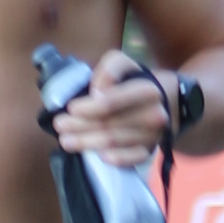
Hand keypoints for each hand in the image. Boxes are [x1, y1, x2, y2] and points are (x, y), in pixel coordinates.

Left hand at [49, 49, 171, 165]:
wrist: (163, 100)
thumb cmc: (133, 81)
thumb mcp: (122, 63)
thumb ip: (109, 69)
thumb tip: (97, 91)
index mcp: (146, 90)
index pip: (112, 102)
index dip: (88, 107)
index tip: (70, 108)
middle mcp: (153, 114)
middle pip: (108, 124)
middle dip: (79, 126)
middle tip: (60, 125)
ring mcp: (152, 135)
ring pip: (114, 142)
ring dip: (87, 143)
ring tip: (66, 141)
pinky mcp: (149, 150)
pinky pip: (132, 159)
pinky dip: (116, 159)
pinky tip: (100, 157)